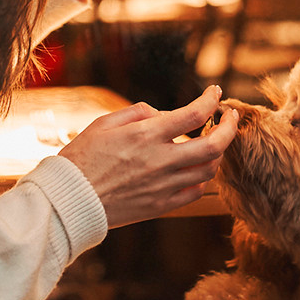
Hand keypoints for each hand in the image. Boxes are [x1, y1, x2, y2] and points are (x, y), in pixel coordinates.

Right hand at [59, 84, 238, 226]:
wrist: (69, 199)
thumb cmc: (82, 157)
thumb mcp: (104, 123)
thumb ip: (138, 113)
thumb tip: (163, 113)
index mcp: (146, 135)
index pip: (193, 114)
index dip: (211, 100)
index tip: (215, 93)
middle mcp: (160, 160)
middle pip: (214, 145)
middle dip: (229, 128)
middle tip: (230, 117)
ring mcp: (163, 186)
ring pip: (209, 170)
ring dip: (217, 153)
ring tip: (212, 143)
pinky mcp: (161, 206)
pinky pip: (194, 191)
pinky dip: (202, 178)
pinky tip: (196, 169)